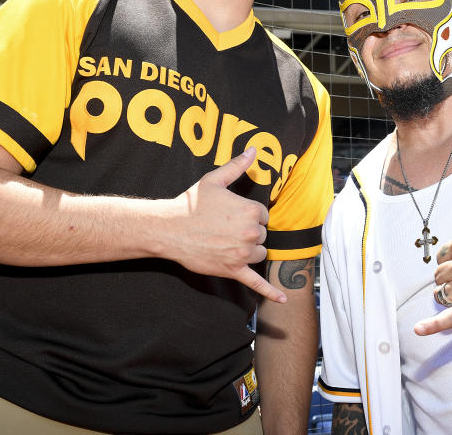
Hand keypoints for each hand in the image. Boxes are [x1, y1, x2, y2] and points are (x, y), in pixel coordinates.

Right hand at [166, 147, 285, 303]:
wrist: (169, 229)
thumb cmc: (191, 204)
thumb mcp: (214, 180)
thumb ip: (237, 166)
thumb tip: (253, 150)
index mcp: (250, 210)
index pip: (263, 214)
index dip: (248, 214)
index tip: (231, 214)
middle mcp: (250, 232)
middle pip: (262, 234)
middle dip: (248, 231)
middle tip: (225, 227)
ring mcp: (242, 253)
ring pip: (259, 253)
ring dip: (249, 250)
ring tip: (227, 242)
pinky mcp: (233, 270)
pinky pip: (256, 283)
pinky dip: (270, 292)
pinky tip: (282, 300)